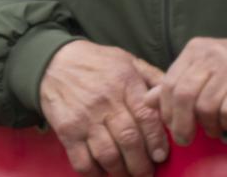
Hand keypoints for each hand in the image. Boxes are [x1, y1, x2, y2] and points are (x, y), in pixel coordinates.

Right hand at [39, 40, 168, 175]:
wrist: (53, 61)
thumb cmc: (95, 63)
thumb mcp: (127, 60)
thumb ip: (152, 78)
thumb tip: (173, 99)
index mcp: (124, 82)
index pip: (147, 117)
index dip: (157, 141)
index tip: (161, 155)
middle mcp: (105, 101)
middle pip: (129, 140)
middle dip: (142, 164)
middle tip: (146, 172)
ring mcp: (84, 117)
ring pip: (108, 155)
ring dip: (121, 172)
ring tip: (126, 174)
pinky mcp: (66, 130)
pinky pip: (82, 161)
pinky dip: (94, 174)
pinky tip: (102, 172)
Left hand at [148, 36, 226, 146]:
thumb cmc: (226, 68)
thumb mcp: (199, 69)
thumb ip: (175, 84)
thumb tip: (147, 101)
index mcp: (193, 51)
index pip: (169, 83)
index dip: (166, 110)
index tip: (170, 126)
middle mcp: (210, 55)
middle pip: (184, 95)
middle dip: (181, 123)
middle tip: (184, 138)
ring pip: (206, 106)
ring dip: (208, 125)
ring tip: (212, 129)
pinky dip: (226, 124)